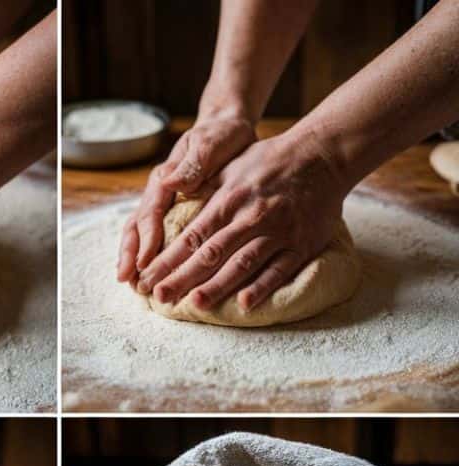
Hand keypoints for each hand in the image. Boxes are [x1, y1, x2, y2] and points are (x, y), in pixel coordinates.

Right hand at [116, 113, 256, 284]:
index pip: (151, 212)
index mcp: (165, 177)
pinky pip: (153, 235)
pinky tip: (147, 274)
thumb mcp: (211, 143)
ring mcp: (162, 203)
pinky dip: (147, 255)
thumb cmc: (221, 136)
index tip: (146, 261)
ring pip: (139, 233)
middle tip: (129, 280)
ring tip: (131, 283)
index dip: (148, 239)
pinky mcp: (171, 211)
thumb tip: (171, 182)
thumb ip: (193, 164)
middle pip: (136, 227)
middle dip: (131, 255)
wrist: (227, 128)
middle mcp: (158, 192)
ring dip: (134, 259)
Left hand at [131, 128, 350, 311]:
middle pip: (212, 253)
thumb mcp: (229, 164)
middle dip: (183, 277)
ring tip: (195, 304)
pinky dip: (263, 287)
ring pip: (243, 264)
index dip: (168, 259)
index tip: (148, 277)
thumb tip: (166, 187)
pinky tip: (244, 304)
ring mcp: (278, 232)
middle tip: (159, 297)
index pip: (192, 235)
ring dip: (218, 285)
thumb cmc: (268, 161)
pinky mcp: (302, 244)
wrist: (323, 155)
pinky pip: (281, 269)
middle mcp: (251, 217)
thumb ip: (200, 182)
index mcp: (229, 199)